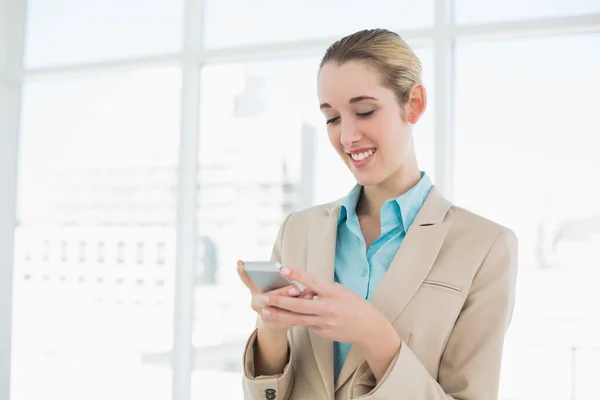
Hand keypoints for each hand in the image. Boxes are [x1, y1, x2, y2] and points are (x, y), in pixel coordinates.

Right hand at [236, 260, 316, 331]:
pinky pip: (285, 320)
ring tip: (307, 297)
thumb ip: (284, 281)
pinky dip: (297, 313)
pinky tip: (309, 310)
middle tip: (295, 289)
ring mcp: (263, 314)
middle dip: (282, 292)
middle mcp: (256, 302)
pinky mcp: (273, 324)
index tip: (240, 262)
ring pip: (277, 310)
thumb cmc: (278, 294)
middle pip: (267, 296)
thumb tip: (298, 279)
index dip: (242, 271)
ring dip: (292, 304)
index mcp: (255, 289)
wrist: (275, 320)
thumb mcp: (277, 286)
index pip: (247, 279)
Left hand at [259, 267, 391, 346]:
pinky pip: (306, 324)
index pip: (312, 282)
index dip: (297, 275)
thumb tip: (303, 291)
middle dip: (279, 301)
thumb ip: (322, 290)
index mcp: (333, 293)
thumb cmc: (354, 305)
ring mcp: (325, 323)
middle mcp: (328, 308)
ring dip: (280, 315)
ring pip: (298, 319)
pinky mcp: (323, 332)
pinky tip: (283, 318)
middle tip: (263, 298)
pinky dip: (295, 320)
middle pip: (299, 305)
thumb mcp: (340, 291)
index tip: (282, 269)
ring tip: (264, 312)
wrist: (369, 328)